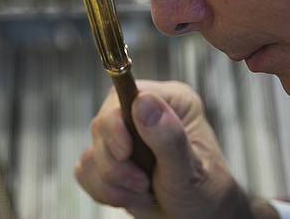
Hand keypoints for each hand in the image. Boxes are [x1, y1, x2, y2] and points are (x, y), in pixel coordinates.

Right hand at [75, 80, 277, 217]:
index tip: (126, 153)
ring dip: (112, 182)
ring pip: (91, 152)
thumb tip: (143, 102)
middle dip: (116, 164)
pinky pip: (85, 171)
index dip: (116, 125)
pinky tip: (130, 196)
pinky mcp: (110, 160)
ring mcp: (124, 137)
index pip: (125, 94)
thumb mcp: (190, 169)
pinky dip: (104, 190)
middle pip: (101, 125)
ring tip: (143, 192)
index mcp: (170, 102)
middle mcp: (144, 114)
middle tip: (143, 184)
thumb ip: (168, 138)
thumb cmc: (204, 194)